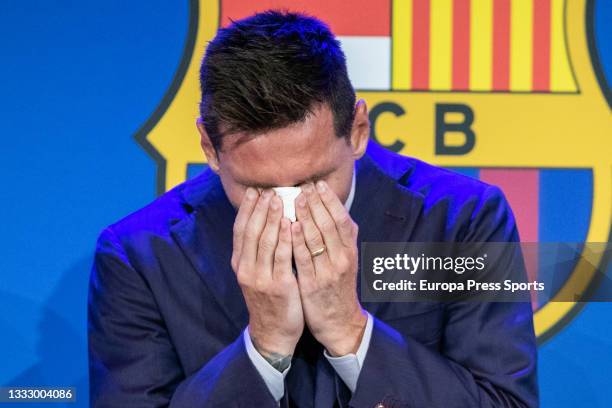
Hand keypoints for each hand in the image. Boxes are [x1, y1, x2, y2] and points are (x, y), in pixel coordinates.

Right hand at [232, 188, 303, 362]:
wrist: (273, 332)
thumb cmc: (269, 298)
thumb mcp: (256, 274)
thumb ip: (258, 251)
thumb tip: (264, 221)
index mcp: (240, 264)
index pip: (240, 230)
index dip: (247, 209)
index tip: (255, 191)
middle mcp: (247, 269)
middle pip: (251, 232)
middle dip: (259, 208)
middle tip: (268, 190)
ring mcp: (261, 278)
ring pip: (265, 242)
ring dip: (272, 219)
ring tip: (279, 200)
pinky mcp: (279, 286)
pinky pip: (282, 258)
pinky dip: (286, 239)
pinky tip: (291, 224)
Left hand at [291, 181, 366, 355]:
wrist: (341, 322)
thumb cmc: (339, 287)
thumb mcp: (346, 260)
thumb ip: (342, 238)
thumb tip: (335, 209)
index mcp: (350, 250)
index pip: (342, 219)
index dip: (330, 201)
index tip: (318, 185)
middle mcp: (342, 259)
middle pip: (330, 224)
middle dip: (316, 203)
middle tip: (304, 186)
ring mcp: (328, 271)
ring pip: (318, 238)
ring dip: (306, 216)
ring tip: (294, 199)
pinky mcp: (314, 284)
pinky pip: (305, 258)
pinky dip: (298, 240)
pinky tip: (290, 226)